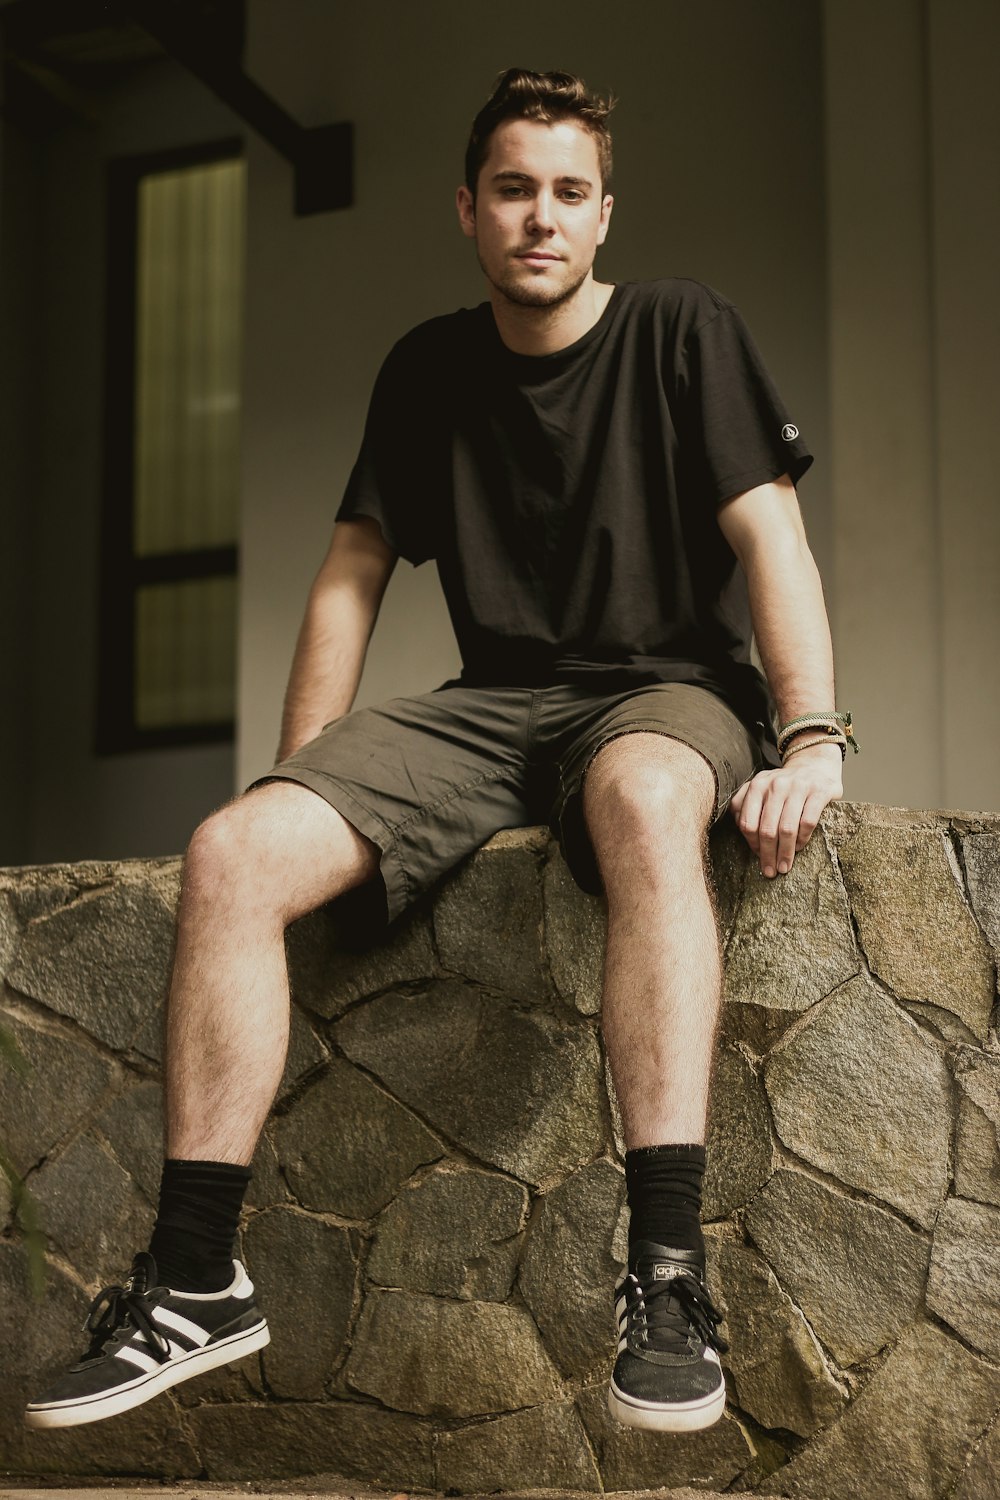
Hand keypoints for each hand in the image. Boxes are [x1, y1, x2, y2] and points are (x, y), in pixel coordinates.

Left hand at [729, 742, 842, 877]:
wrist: (815, 764)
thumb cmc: (784, 785)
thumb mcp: (761, 788)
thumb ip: (745, 804)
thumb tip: (741, 829)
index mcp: (757, 786)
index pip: (748, 822)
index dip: (752, 844)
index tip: (758, 857)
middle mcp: (775, 785)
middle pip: (766, 829)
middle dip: (767, 854)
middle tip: (770, 871)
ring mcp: (798, 787)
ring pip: (787, 828)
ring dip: (785, 852)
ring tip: (784, 866)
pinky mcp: (819, 792)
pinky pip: (808, 822)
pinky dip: (803, 839)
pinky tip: (800, 847)